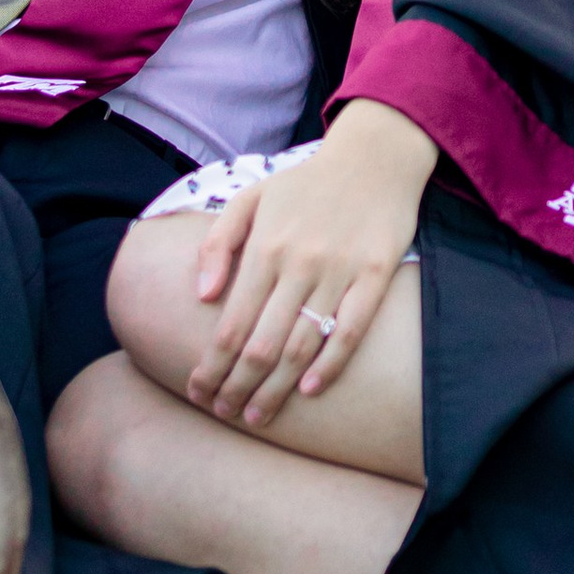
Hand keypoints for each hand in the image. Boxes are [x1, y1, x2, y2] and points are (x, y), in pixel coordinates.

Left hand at [185, 103, 437, 431]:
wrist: (375, 157)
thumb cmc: (306, 183)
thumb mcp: (251, 197)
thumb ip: (218, 243)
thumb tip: (201, 296)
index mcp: (265, 247)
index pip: (230, 323)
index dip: (211, 365)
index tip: (197, 392)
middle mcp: (298, 263)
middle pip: (261, 344)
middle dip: (237, 387)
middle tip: (224, 414)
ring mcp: (339, 271)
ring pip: (302, 345)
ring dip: (276, 388)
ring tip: (258, 416)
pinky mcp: (375, 276)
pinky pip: (351, 331)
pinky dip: (330, 365)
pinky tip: (310, 391)